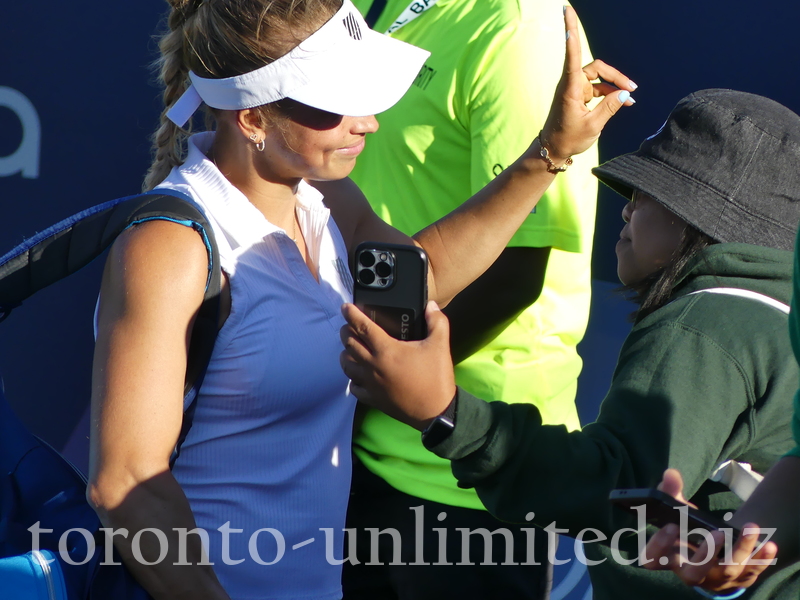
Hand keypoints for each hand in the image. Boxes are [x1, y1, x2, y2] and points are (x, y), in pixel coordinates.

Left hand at [339, 301, 456, 430]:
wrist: (436, 411)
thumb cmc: (436, 377)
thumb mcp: (440, 345)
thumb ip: (437, 321)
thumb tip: (431, 305)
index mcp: (387, 350)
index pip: (362, 327)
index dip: (352, 315)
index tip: (346, 307)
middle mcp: (373, 366)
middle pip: (349, 344)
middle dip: (346, 331)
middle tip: (349, 326)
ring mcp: (370, 384)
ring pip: (347, 365)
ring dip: (346, 353)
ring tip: (350, 348)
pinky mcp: (372, 399)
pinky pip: (354, 387)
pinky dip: (353, 378)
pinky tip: (358, 374)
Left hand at [539, 6, 636, 160]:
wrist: (553, 151)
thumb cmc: (568, 139)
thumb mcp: (593, 126)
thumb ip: (610, 108)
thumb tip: (624, 94)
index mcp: (570, 89)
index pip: (571, 55)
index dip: (571, 32)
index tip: (567, 11)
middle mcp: (571, 85)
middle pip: (597, 68)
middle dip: (615, 76)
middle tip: (633, 88)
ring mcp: (575, 89)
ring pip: (599, 78)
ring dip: (615, 85)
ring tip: (632, 98)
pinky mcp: (578, 95)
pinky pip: (598, 88)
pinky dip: (610, 93)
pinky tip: (625, 101)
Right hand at [642, 469, 777, 591]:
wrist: (710, 560)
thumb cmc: (687, 532)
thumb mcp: (676, 513)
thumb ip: (670, 493)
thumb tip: (671, 474)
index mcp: (669, 557)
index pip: (655, 558)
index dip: (660, 545)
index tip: (672, 525)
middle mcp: (690, 573)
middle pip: (695, 572)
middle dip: (706, 554)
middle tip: (717, 534)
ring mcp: (716, 579)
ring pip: (728, 570)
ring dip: (741, 550)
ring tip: (750, 528)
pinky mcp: (738, 580)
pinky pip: (751, 572)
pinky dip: (761, 559)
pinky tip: (769, 545)